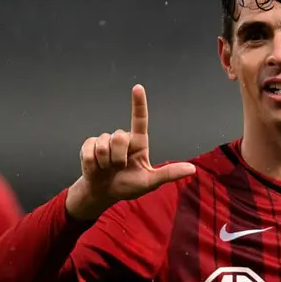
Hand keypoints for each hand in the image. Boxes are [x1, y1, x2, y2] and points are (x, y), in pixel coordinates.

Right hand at [66, 84, 195, 219]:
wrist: (104, 193)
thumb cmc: (129, 186)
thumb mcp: (150, 182)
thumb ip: (168, 174)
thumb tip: (192, 169)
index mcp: (138, 143)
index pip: (140, 120)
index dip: (138, 103)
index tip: (138, 88)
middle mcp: (122, 138)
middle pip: (119, 137)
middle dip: (118, 158)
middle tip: (119, 168)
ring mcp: (104, 141)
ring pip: (103, 145)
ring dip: (106, 163)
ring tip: (107, 169)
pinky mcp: (88, 146)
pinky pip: (90, 152)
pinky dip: (93, 164)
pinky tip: (96, 168)